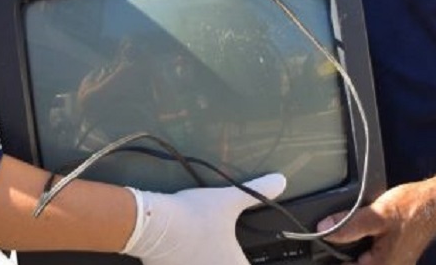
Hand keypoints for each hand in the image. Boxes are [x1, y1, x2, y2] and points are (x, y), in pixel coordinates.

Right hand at [122, 173, 286, 264]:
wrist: (154, 224)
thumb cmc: (196, 214)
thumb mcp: (229, 199)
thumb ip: (256, 192)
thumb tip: (281, 180)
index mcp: (234, 264)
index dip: (249, 261)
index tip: (244, 254)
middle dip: (228, 259)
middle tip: (224, 249)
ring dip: (205, 260)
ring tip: (204, 250)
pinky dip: (185, 262)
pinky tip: (183, 254)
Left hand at [318, 179, 435, 264]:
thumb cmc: (411, 208)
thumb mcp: (377, 214)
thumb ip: (350, 225)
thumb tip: (324, 230)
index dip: (332, 258)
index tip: (321, 248)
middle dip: (345, 254)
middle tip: (335, 235)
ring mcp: (394, 264)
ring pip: (364, 261)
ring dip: (354, 251)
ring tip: (345, 235)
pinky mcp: (395, 257)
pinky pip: (373, 258)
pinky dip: (364, 250)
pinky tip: (361, 236)